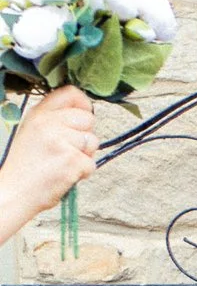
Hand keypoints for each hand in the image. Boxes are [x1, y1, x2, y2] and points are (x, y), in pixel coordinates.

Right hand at [0, 87, 98, 246]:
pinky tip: (65, 174)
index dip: (83, 105)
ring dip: (84, 155)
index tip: (83, 117)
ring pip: (93, 141)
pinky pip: (91, 163)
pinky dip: (83, 172)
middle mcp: (49, 123)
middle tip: (67, 150)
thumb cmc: (25, 167)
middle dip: (85, 136)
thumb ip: (55, 120)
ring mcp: (61, 140)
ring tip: (63, 163)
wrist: (15, 192)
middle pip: (88, 119)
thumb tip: (84, 114)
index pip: (71, 93)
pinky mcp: (71, 159)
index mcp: (39, 114)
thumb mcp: (33, 132)